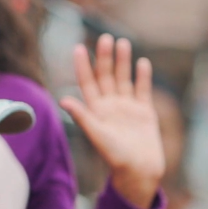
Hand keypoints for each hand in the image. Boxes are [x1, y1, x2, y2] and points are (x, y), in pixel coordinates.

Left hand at [60, 35, 164, 208]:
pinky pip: (142, 90)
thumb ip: (82, 116)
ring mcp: (127, 107)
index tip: (78, 47)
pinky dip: (143, 76)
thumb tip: (63, 99)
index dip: (83, 65)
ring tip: (122, 42)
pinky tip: (142, 62)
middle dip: (104, 57)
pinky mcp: (145, 112)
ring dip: (123, 61)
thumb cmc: (115, 156)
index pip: (87, 82)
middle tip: (104, 37)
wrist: (139, 171)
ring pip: (124, 78)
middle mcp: (110, 105)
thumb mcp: (96, 134)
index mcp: (95, 109)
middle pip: (106, 76)